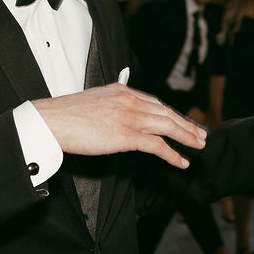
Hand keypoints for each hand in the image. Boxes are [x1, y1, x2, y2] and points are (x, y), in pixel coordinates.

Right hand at [34, 84, 207, 168]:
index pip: (155, 103)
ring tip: (199, 145)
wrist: (51, 120)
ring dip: (187, 136)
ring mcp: (130, 117)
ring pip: (168, 126)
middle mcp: (130, 101)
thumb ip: (110, 105)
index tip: (183, 121)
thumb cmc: (66, 115)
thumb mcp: (94, 101)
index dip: (172, 114)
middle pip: (166, 113)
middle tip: (201, 133)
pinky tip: (182, 161)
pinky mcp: (126, 135)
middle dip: (187, 124)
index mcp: (123, 91)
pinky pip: (158, 145)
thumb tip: (116, 117)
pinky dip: (173, 154)